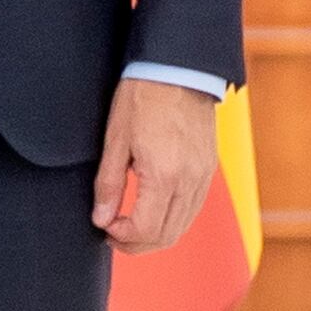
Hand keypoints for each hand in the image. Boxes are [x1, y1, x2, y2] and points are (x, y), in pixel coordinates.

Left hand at [95, 78, 220, 251]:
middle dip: (137, 244)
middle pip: (166, 236)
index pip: (145, 230)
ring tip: (130, 224)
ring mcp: (203, 176)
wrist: (179, 67)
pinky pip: (193, 209)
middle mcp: (190, 180)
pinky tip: (152, 209)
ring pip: (182, 227)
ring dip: (155, 235)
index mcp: (164, 175)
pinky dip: (172, 219)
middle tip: (113, 232)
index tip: (105, 227)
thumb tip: (102, 219)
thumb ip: (108, 184)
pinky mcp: (209, 169)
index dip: (121, 237)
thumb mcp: (116, 139)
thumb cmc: (144, 95)